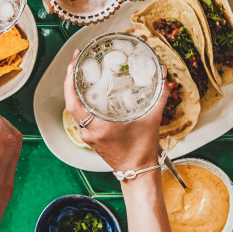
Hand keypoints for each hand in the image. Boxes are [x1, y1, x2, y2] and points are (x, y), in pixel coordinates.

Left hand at [63, 49, 168, 171]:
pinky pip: (81, 115)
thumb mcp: (152, 120)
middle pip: (71, 102)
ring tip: (81, 71)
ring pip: (75, 108)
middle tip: (77, 60)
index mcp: (98, 127)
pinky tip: (89, 91)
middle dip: (71, 79)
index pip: (73, 102)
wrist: (138, 171)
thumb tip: (163, 74)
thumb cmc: (142, 150)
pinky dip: (82, 101)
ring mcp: (88, 135)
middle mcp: (88, 131)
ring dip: (75, 90)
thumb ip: (159, 95)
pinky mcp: (91, 137)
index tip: (73, 63)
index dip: (69, 81)